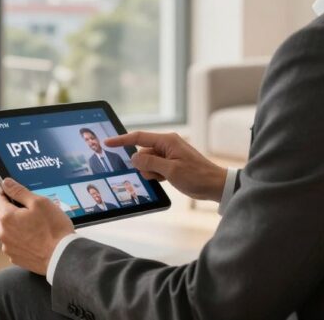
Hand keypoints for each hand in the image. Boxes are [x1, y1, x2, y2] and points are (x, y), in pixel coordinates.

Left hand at [0, 178, 74, 274]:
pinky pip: (16, 244)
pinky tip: (38, 240)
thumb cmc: (54, 229)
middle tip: (35, 213)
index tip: (17, 194)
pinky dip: (24, 240)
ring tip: (38, 228)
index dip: (7, 192)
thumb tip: (6, 183)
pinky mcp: (16, 258)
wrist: (63, 257)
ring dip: (19, 227)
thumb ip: (19, 191)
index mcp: (7, 217)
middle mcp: (3, 234)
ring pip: (10, 230)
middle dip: (16, 212)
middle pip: (4, 215)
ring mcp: (9, 248)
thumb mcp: (39, 202)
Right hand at [105, 131, 226, 201]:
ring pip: (148, 162)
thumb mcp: (171, 171)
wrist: (216, 186)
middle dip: (144, 166)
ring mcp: (169, 154)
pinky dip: (157, 174)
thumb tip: (133, 158)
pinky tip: (166, 180)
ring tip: (165, 178)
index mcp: (167, 141)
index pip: (138, 137)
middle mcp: (167, 144)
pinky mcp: (171, 163)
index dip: (122, 140)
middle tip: (157, 175)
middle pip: (143, 153)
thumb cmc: (197, 176)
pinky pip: (155, 167)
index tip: (107, 143)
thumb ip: (150, 163)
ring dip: (152, 172)